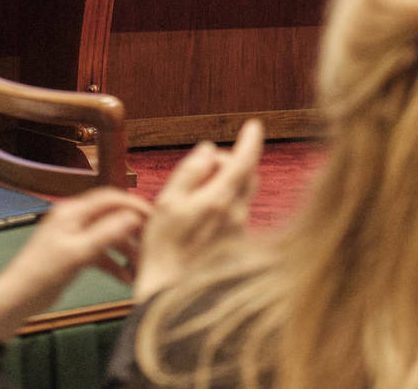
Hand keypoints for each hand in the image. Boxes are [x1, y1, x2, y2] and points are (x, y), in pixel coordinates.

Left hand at [0, 186, 149, 341]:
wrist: (18, 297)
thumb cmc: (45, 272)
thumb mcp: (79, 253)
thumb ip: (107, 233)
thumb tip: (134, 216)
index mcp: (73, 211)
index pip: (110, 198)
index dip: (134, 205)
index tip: (155, 219)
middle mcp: (74, 218)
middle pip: (111, 216)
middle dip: (132, 231)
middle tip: (152, 245)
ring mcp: (74, 236)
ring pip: (107, 237)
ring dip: (124, 250)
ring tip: (140, 268)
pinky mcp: (73, 254)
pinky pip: (99, 253)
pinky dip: (113, 264)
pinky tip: (125, 279)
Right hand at [133, 118, 262, 300]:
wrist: (171, 293)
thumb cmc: (163, 247)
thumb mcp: (167, 202)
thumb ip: (190, 171)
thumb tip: (210, 149)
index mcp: (219, 199)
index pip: (244, 161)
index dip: (251, 140)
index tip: (254, 124)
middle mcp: (237, 214)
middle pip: (247, 175)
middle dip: (232, 161)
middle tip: (205, 166)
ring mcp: (240, 231)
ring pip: (244, 193)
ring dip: (228, 183)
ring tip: (198, 195)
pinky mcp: (239, 244)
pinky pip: (238, 212)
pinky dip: (226, 203)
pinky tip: (202, 218)